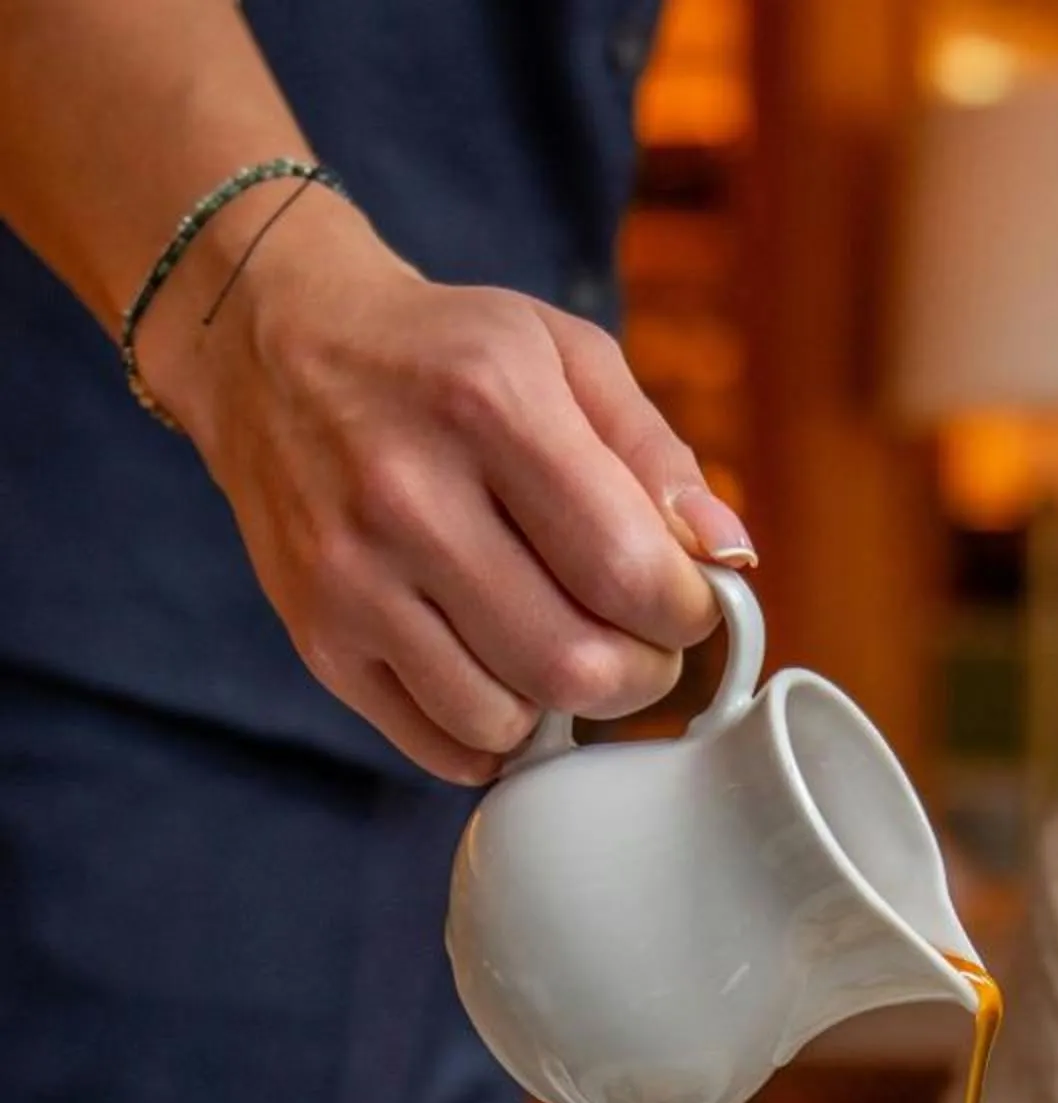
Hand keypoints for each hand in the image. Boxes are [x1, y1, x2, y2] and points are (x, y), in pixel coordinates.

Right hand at [148, 196, 751, 782]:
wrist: (273, 347)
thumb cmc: (444, 356)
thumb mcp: (562, 354)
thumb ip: (656, 453)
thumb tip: (729, 557)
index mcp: (488, 401)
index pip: (629, 569)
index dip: (687, 613)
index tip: (688, 605)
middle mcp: (406, 493)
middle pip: (574, 664)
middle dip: (641, 677)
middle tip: (642, 648)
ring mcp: (351, 576)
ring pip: (507, 719)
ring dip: (564, 711)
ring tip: (565, 651)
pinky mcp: (318, 639)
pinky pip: (440, 744)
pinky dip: (494, 735)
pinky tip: (501, 675)